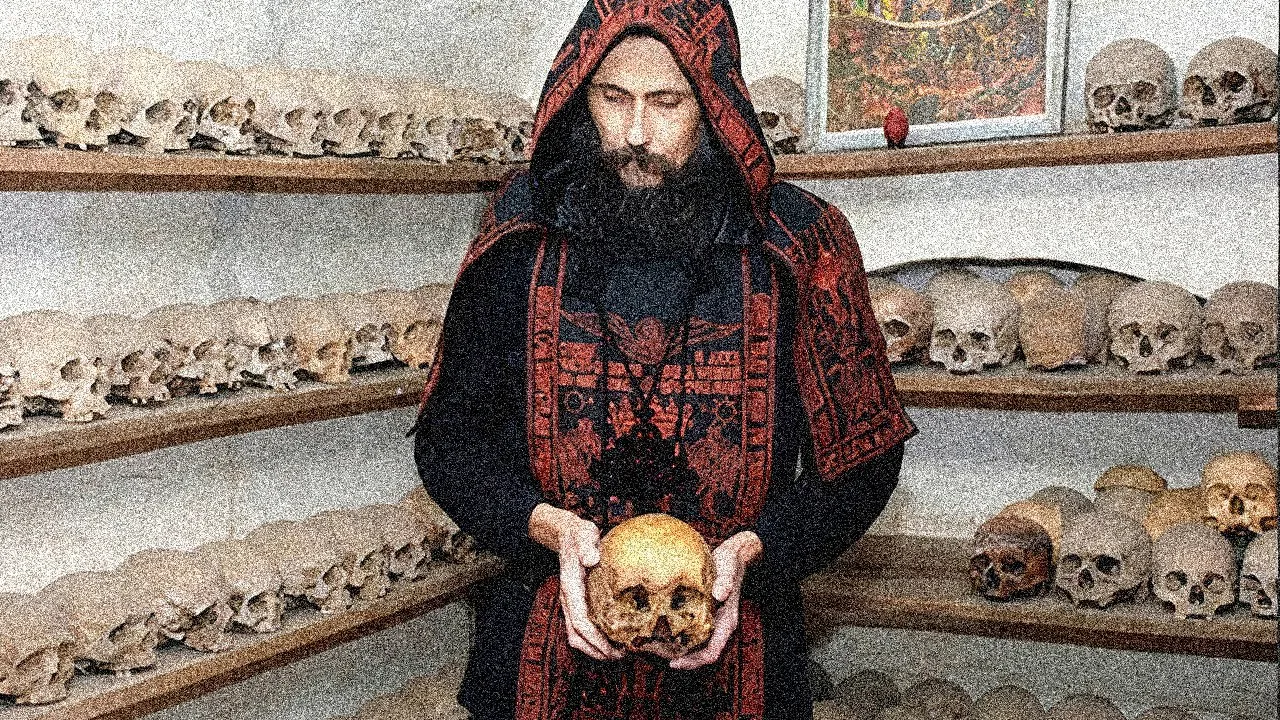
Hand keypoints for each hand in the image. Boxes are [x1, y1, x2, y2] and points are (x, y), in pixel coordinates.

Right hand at [528, 503, 624, 660]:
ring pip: (577, 636)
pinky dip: (596, 639)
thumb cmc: (579, 535)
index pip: (579, 621)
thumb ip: (586, 544)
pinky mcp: (577, 603)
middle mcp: (568, 600)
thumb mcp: (584, 533)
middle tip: (621, 656)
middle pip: (576, 636)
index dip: (595, 638)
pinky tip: (615, 638)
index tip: (612, 649)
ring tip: (619, 653)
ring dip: (595, 648)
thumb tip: (591, 559)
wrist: (567, 535)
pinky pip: (583, 628)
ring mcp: (571, 604)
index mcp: (570, 588)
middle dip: (596, 650)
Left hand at [669, 530, 762, 669]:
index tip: (674, 663)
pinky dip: (676, 633)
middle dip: (681, 659)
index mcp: (726, 622)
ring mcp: (710, 620)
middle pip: (699, 653)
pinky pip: (689, 629)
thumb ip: (725, 581)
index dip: (693, 662)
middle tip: (656, 657)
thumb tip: (719, 594)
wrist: (734, 556)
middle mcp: (718, 625)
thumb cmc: (731, 563)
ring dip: (677, 648)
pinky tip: (659, 627)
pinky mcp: (702, 612)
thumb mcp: (729, 568)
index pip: (711, 652)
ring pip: (694, 644)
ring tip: (654, 647)